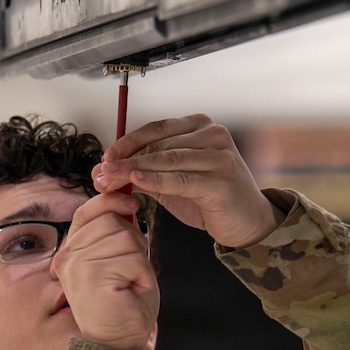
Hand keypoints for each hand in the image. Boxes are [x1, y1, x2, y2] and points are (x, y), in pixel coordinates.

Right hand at [51, 190, 158, 349]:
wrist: (119, 344)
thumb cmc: (124, 304)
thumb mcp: (117, 261)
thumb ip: (114, 234)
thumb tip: (126, 199)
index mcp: (71, 252)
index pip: (87, 212)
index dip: (110, 201)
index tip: (132, 203)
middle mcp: (68, 257)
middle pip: (112, 221)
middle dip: (133, 242)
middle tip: (130, 273)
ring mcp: (78, 266)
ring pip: (126, 238)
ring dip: (139, 262)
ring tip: (129, 285)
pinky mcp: (93, 276)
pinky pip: (134, 259)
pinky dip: (143, 276)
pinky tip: (132, 293)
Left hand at [92, 114, 280, 248]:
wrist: (248, 223)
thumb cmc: (211, 199)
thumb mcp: (174, 181)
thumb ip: (145, 171)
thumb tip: (105, 169)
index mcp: (201, 126)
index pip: (156, 129)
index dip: (127, 142)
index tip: (105, 157)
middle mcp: (213, 135)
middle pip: (159, 145)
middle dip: (125, 160)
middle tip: (101, 174)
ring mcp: (220, 156)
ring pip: (167, 160)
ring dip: (134, 170)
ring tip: (110, 179)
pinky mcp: (222, 181)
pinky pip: (180, 179)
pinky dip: (155, 180)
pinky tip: (136, 182)